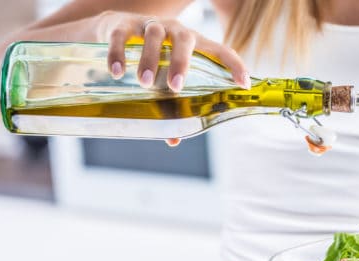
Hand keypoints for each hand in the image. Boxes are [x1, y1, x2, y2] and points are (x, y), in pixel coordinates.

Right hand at [96, 10, 250, 146]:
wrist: (114, 29)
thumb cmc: (151, 58)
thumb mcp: (163, 78)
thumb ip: (170, 105)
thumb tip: (173, 139)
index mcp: (193, 44)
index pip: (220, 51)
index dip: (234, 65)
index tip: (243, 84)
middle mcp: (174, 31)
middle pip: (184, 40)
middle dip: (181, 63)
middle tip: (175, 87)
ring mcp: (149, 25)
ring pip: (153, 36)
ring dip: (150, 60)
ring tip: (144, 84)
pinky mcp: (123, 24)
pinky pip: (121, 36)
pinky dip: (118, 53)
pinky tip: (116, 73)